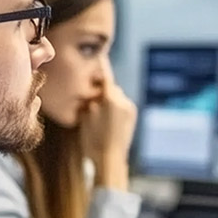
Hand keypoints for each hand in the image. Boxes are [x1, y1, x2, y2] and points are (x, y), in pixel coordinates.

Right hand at [82, 67, 136, 189]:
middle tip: (91, 93)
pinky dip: (115, 107)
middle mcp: (124, 102)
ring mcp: (130, 110)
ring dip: (109, 99)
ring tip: (98, 109)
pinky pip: (122, 106)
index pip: (105, 76)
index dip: (100, 66)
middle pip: (111, 88)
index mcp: (112, 100)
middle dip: (102, 89)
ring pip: (117, 97)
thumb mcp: (85, 118)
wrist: (110, 161)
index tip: (98, 56)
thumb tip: (92, 91)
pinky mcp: (132, 118)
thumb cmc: (93, 141)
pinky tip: (106, 118)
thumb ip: (89, 100)